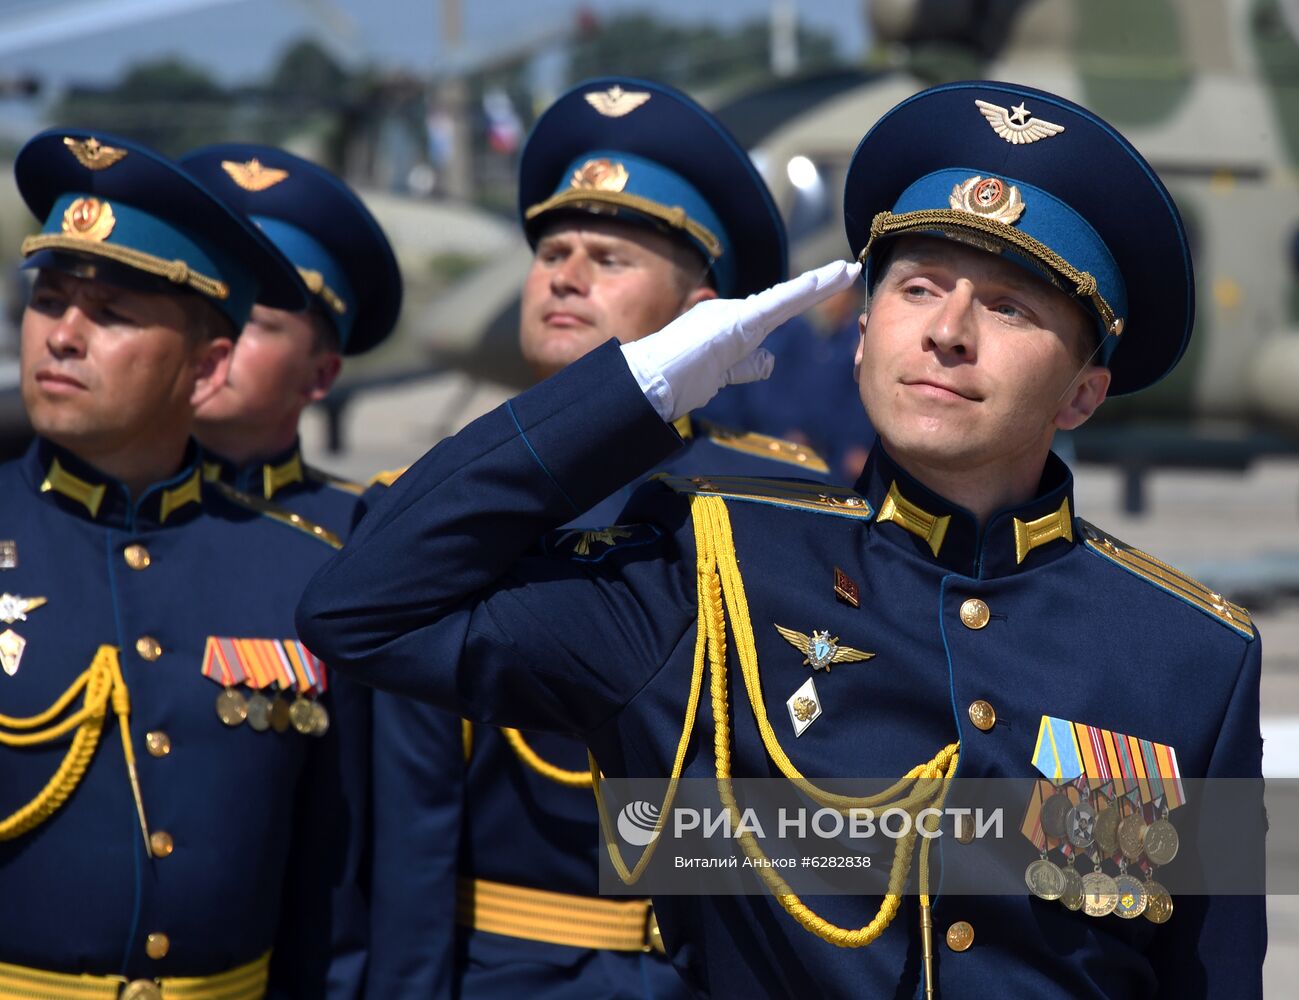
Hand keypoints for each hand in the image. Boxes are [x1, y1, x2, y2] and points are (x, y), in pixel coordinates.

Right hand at [621, 260, 861, 421]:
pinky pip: (775, 306)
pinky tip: (821, 282)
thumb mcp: (721, 374)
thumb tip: (770, 359)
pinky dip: (800, 293)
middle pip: (783, 300)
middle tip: (846, 270)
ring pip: (784, 299)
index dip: (800, 299)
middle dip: (816, 287)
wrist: (648, 382)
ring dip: (817, 286)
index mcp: (729, 326)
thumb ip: (747, 365)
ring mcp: (733, 317)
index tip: (825, 285)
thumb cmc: (675, 381)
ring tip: (845, 271)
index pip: (773, 312)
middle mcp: (732, 314)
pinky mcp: (735, 324)